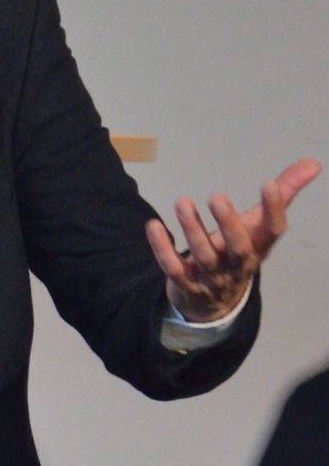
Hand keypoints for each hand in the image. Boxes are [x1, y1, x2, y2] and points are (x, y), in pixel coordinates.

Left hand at [145, 158, 320, 322]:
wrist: (213, 302)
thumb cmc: (237, 250)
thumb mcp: (258, 225)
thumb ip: (283, 193)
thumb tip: (313, 163)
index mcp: (259, 248)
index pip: (273, 232)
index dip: (274, 210)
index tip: (269, 184)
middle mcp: (238, 266)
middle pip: (238, 249)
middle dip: (229, 224)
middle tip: (217, 196)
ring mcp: (212, 278)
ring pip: (203, 256)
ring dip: (192, 229)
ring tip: (182, 201)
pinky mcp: (185, 286)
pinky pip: (173, 269)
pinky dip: (162, 249)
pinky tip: (152, 225)